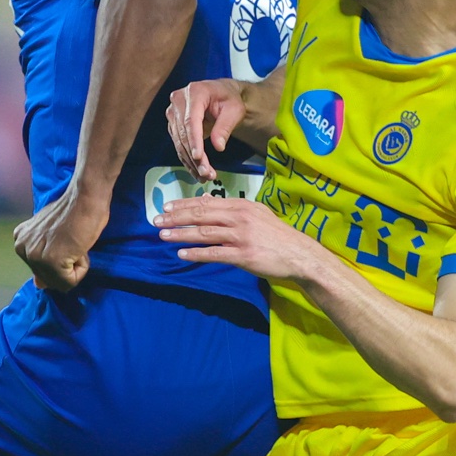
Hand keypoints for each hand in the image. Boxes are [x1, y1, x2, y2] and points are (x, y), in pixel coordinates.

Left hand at [14, 185, 110, 292]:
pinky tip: (78, 247)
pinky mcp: (51, 261)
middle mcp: (21, 248)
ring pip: (61, 282)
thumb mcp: (51, 235)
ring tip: (74, 244)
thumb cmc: (74, 212)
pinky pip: (70, 281)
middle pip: (49, 279)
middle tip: (71, 241)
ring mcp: (35, 256)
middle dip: (66, 265)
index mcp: (19, 241)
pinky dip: (81, 267)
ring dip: (75, 266)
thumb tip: (38, 285)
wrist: (86, 198)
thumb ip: (42, 259)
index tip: (64, 239)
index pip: (41, 270)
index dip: (59, 259)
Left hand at [154, 194, 323, 281]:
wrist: (298, 254)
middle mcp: (239, 218)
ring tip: (163, 235)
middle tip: (156, 221)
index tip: (166, 207)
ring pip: (205, 233)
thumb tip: (207, 200)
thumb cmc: (275, 235)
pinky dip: (196, 253)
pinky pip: (215, 253)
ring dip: (181, 234)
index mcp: (241, 206)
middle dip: (177, 218)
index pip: (206, 203)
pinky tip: (182, 253)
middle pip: (202, 215)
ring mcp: (241, 236)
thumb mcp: (255, 214)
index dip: (184, 205)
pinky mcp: (243, 255)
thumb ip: (231, 208)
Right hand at [167, 79, 249, 180]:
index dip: (194, 140)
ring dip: (191, 162)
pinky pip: (178, 145)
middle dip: (194, 157)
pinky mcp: (173, 124)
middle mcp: (179, 101)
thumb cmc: (229, 99)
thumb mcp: (234, 110)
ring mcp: (173, 113)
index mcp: (195, 92)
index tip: (198, 157)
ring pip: (179, 142)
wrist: (222, 95)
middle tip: (206, 173)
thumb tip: (218, 146)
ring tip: (205, 176)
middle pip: (184, 134)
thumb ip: (225, 126)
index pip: (191, 120)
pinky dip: (187, 159)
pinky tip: (197, 171)